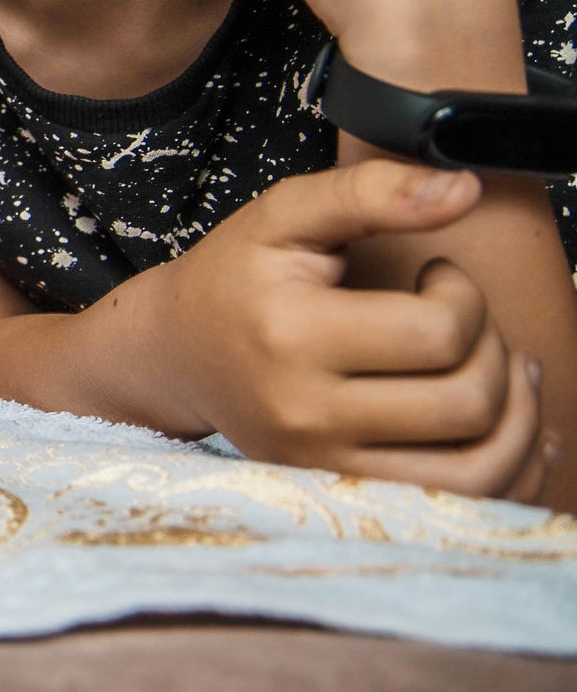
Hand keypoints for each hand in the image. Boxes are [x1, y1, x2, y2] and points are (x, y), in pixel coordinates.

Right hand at [160, 158, 553, 496]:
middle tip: (463, 324)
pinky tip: (510, 425)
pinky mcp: (338, 491)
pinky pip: (456, 503)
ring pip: (477, 470)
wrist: (174, 353)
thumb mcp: (285, 215)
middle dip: (495, 352)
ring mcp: (322, 464)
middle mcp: (304, 412)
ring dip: (516, 419)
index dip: (464, 294)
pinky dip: (505, 467)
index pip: (440, 333)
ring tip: (500, 372)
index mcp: (291, 333)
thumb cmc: (235, 277)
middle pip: (468, 402)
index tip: (437, 277)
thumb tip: (466, 188)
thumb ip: (371, 190)